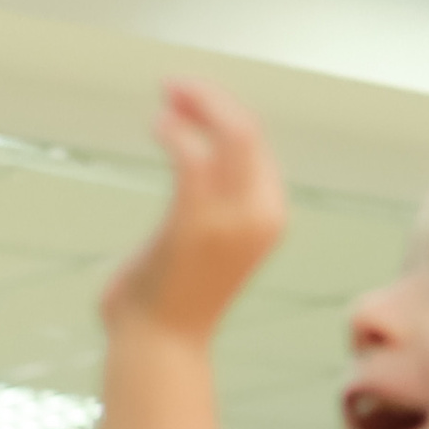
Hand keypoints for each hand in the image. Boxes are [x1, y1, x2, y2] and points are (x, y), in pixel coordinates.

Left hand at [103, 81, 285, 341]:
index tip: (186, 97)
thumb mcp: (208, 238)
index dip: (220, 110)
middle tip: (172, 84)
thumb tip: (194, 159)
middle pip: (248, 128)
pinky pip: (193, 158)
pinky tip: (157, 123)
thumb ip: (211, 200)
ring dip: (196, 103)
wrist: (159, 344)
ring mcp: (232, 220)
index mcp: (270, 215)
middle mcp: (262, 215)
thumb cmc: (172, 294)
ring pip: (231, 133)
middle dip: (211, 97)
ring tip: (164, 95)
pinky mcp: (196, 225)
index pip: (255, 142)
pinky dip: (176, 131)